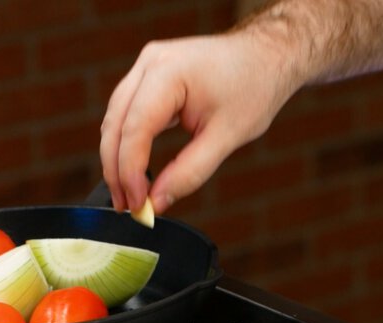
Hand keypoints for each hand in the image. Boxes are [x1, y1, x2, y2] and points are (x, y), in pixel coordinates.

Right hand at [100, 31, 297, 214]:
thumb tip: (156, 202)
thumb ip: (190, 172)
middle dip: (116, 170)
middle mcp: (150, 63)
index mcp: (169, 72)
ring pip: (115, 119)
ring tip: (128, 195)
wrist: (267, 56)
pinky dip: (127, 143)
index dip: (130, 171)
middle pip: (116, 124)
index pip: (135, 128)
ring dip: (117, 159)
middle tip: (126, 207)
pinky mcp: (149, 75)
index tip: (138, 204)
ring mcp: (147, 66)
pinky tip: (133, 170)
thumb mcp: (226, 137)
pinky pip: (127, 112)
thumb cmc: (254, 88)